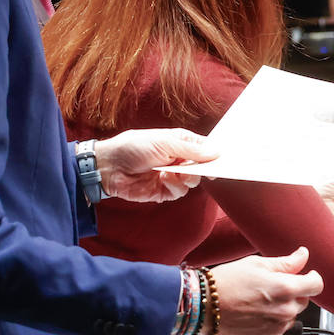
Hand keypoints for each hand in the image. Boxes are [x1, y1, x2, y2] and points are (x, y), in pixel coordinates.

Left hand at [95, 128, 217, 202]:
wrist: (109, 166)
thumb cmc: (134, 147)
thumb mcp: (165, 142)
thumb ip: (191, 149)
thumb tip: (216, 152)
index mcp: (180, 143)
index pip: (204, 148)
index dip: (215, 153)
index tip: (224, 159)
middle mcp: (178, 159)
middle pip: (202, 166)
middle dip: (204, 168)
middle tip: (206, 170)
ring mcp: (172, 176)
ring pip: (193, 181)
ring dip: (187, 178)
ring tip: (175, 173)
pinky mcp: (164, 191)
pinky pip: (179, 192)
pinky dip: (174, 186)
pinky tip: (164, 178)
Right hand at [209, 247, 323, 334]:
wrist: (202, 306)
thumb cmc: (226, 282)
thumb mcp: (256, 264)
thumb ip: (286, 262)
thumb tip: (303, 255)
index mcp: (286, 288)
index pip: (317, 285)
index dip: (312, 278)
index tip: (307, 276)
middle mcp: (285, 311)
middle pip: (303, 301)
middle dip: (293, 293)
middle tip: (270, 288)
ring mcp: (277, 328)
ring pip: (291, 316)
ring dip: (282, 310)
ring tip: (258, 302)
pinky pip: (279, 330)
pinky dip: (271, 324)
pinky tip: (254, 315)